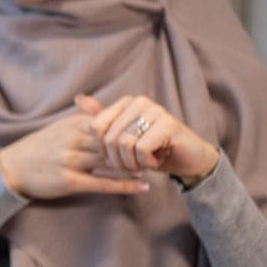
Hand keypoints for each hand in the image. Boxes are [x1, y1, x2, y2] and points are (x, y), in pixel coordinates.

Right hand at [0, 104, 151, 199]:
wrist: (10, 169)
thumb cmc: (37, 149)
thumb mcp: (58, 128)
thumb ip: (81, 118)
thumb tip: (100, 105)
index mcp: (73, 124)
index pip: (110, 123)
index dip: (131, 128)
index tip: (150, 132)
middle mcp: (73, 140)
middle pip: (114, 142)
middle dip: (138, 146)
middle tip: (161, 150)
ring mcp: (71, 161)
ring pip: (112, 162)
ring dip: (135, 165)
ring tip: (156, 167)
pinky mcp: (69, 181)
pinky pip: (103, 182)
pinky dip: (124, 184)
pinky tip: (141, 186)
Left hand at [77, 93, 218, 184]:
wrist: (188, 160)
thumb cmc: (153, 151)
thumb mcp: (123, 139)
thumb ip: (103, 120)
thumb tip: (78, 99)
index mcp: (126, 103)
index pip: (95, 126)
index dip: (101, 149)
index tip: (115, 159)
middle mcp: (139, 102)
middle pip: (109, 138)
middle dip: (117, 161)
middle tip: (132, 167)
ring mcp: (155, 111)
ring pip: (124, 144)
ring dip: (131, 163)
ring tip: (143, 165)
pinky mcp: (168, 125)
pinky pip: (141, 149)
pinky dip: (145, 162)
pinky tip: (155, 161)